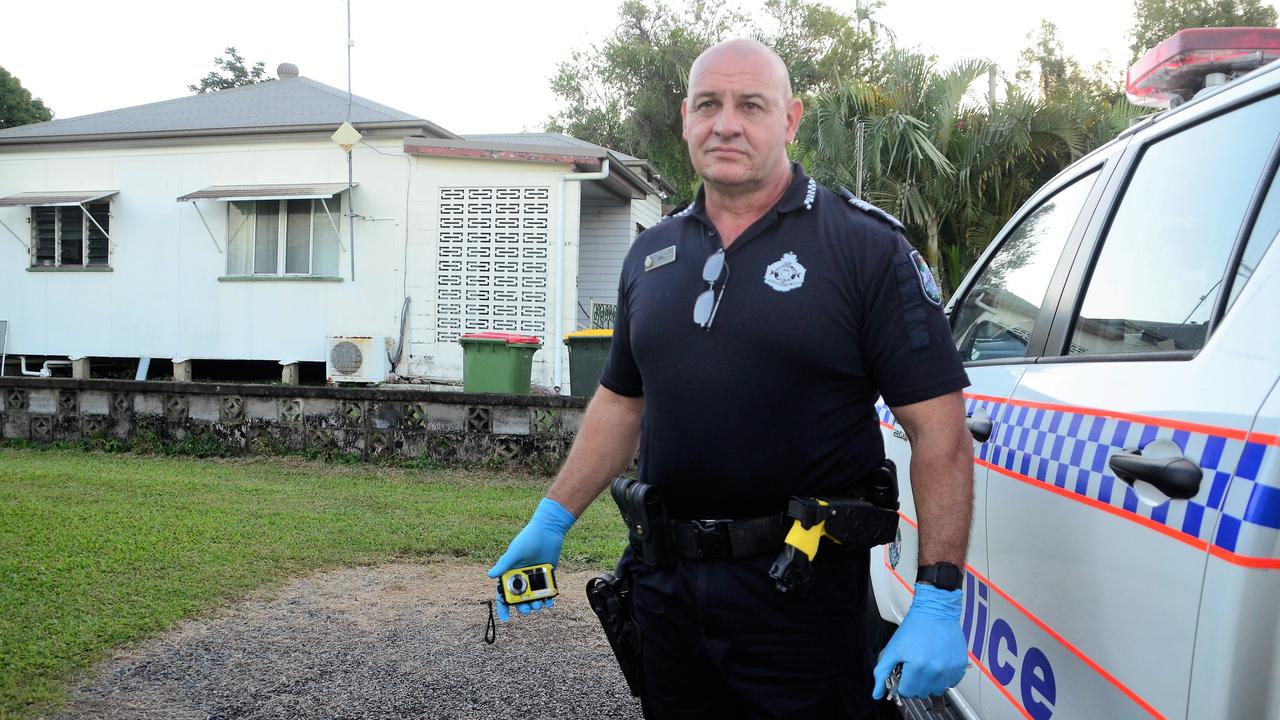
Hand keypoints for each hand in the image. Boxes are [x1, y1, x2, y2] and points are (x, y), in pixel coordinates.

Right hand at [487, 497, 575, 621]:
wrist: (549, 530)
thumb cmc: (528, 538)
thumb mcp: (515, 552)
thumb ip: (504, 564)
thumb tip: (489, 575)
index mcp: (510, 572)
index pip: (503, 592)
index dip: (503, 606)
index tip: (505, 618)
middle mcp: (521, 577)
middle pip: (519, 598)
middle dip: (522, 607)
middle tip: (528, 609)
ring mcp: (534, 577)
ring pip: (533, 596)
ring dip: (534, 603)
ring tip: (538, 605)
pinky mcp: (546, 575)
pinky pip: (546, 591)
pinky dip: (548, 597)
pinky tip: (550, 601)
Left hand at [872, 583, 966, 699]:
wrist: (936, 610)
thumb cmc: (915, 626)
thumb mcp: (893, 648)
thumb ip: (882, 672)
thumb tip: (877, 693)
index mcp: (917, 665)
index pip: (907, 692)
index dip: (902, 685)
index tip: (904, 677)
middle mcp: (936, 669)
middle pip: (922, 693)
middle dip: (915, 684)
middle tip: (914, 669)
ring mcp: (950, 669)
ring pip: (937, 690)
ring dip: (930, 683)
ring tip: (926, 666)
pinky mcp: (960, 666)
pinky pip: (951, 683)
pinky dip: (944, 678)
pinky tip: (938, 665)